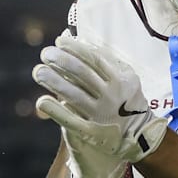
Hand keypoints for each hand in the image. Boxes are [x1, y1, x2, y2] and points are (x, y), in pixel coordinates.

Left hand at [32, 34, 168, 177]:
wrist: (139, 137)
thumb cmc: (126, 100)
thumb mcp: (125, 78)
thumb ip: (105, 60)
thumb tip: (77, 40)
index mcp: (121, 80)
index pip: (94, 59)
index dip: (75, 48)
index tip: (58, 41)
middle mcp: (112, 96)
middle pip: (82, 74)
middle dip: (61, 61)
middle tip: (45, 53)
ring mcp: (101, 115)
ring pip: (73, 95)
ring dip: (53, 81)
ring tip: (38, 70)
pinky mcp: (92, 132)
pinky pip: (70, 120)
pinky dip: (55, 110)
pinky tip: (41, 101)